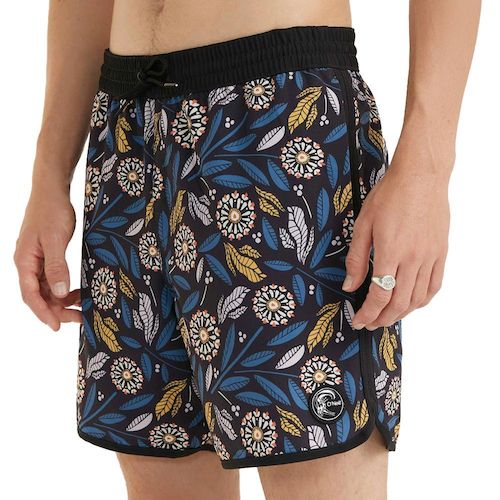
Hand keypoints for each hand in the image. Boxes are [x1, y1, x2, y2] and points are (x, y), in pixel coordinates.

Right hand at [14, 186, 81, 330]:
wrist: (52, 190)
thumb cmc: (52, 211)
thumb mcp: (56, 239)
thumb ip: (57, 266)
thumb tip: (59, 293)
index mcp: (24, 261)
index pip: (31, 295)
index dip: (44, 313)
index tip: (57, 326)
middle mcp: (28, 264)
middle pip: (39, 295)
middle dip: (57, 310)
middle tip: (79, 318)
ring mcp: (36, 260)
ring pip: (47, 289)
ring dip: (62, 300)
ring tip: (81, 306)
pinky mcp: (46, 256)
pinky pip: (53, 278)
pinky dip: (64, 288)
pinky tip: (77, 292)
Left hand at [342, 146, 450, 329]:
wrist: (421, 176)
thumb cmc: (390, 195)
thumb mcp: (363, 224)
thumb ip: (357, 258)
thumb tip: (350, 285)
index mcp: (391, 251)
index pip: (379, 295)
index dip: (368, 313)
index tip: (358, 320)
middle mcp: (413, 258)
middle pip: (399, 303)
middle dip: (382, 319)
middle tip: (370, 323)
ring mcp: (430, 256)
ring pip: (418, 298)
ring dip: (402, 314)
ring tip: (388, 317)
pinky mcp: (441, 252)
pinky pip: (435, 285)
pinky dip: (423, 300)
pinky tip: (412, 303)